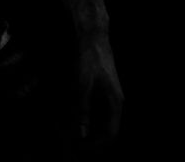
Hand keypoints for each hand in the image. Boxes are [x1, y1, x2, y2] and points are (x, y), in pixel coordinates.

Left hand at [74, 34, 123, 150]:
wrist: (92, 35)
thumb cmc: (90, 58)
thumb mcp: (83, 85)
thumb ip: (83, 110)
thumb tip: (81, 134)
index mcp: (115, 102)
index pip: (110, 134)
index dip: (96, 145)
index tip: (80, 150)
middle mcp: (114, 101)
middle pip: (106, 129)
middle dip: (91, 139)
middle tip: (73, 145)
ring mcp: (108, 94)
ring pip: (100, 119)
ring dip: (87, 128)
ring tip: (69, 133)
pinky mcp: (100, 88)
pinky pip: (94, 108)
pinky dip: (84, 115)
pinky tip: (70, 115)